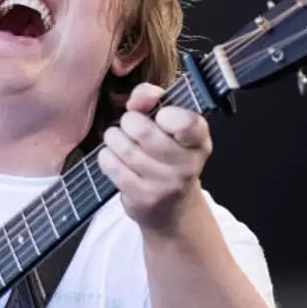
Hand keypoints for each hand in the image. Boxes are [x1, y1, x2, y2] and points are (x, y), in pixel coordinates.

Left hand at [98, 83, 211, 234]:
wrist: (172, 209)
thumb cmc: (167, 156)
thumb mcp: (169, 124)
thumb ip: (152, 98)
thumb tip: (136, 100)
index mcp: (198, 140)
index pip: (186, 123)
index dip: (166, 114)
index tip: (159, 115)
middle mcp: (187, 165)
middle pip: (144, 132)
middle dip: (129, 122)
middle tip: (130, 125)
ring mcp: (166, 185)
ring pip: (124, 148)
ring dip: (114, 138)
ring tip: (119, 140)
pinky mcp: (144, 198)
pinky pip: (112, 166)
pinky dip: (107, 156)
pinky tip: (115, 157)